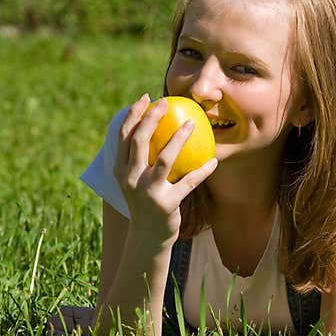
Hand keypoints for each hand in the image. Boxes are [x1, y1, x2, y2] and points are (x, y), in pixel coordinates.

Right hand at [113, 94, 217, 242]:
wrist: (147, 238)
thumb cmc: (146, 202)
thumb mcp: (136, 180)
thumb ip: (139, 158)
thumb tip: (152, 127)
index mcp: (121, 170)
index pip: (123, 136)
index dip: (133, 114)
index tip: (146, 98)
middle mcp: (130, 179)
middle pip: (139, 141)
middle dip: (152, 117)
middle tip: (167, 103)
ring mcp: (148, 192)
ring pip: (164, 159)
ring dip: (179, 138)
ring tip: (193, 123)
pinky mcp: (166, 204)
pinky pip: (188, 183)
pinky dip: (202, 171)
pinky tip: (214, 161)